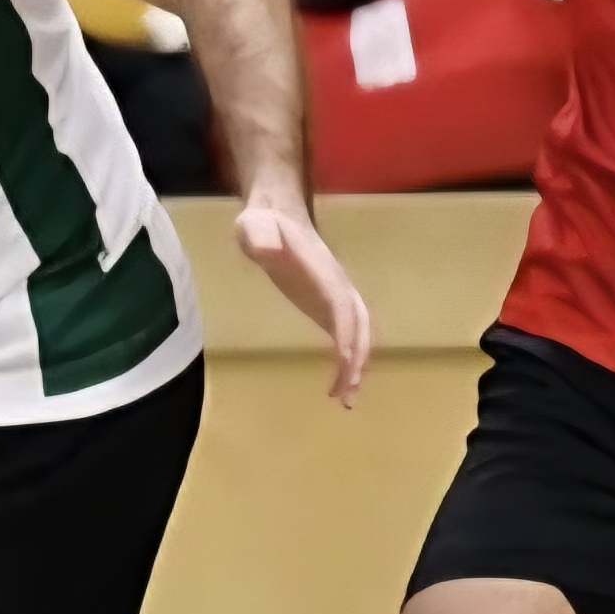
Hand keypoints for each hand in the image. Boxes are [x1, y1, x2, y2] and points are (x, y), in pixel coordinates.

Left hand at [235, 189, 371, 406]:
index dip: (346, 332)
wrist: (277, 213)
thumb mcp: (254, 226)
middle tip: (345, 394)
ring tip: (345, 400)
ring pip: (359, 332)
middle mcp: (337, 286)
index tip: (345, 361)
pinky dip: (348, 360)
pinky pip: (347, 335)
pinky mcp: (327, 305)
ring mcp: (335, 296)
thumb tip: (265, 248)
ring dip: (358, 365)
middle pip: (359, 324)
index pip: (340, 304)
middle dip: (357, 358)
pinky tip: (338, 384)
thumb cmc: (264, 222)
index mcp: (322, 272)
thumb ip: (259, 236)